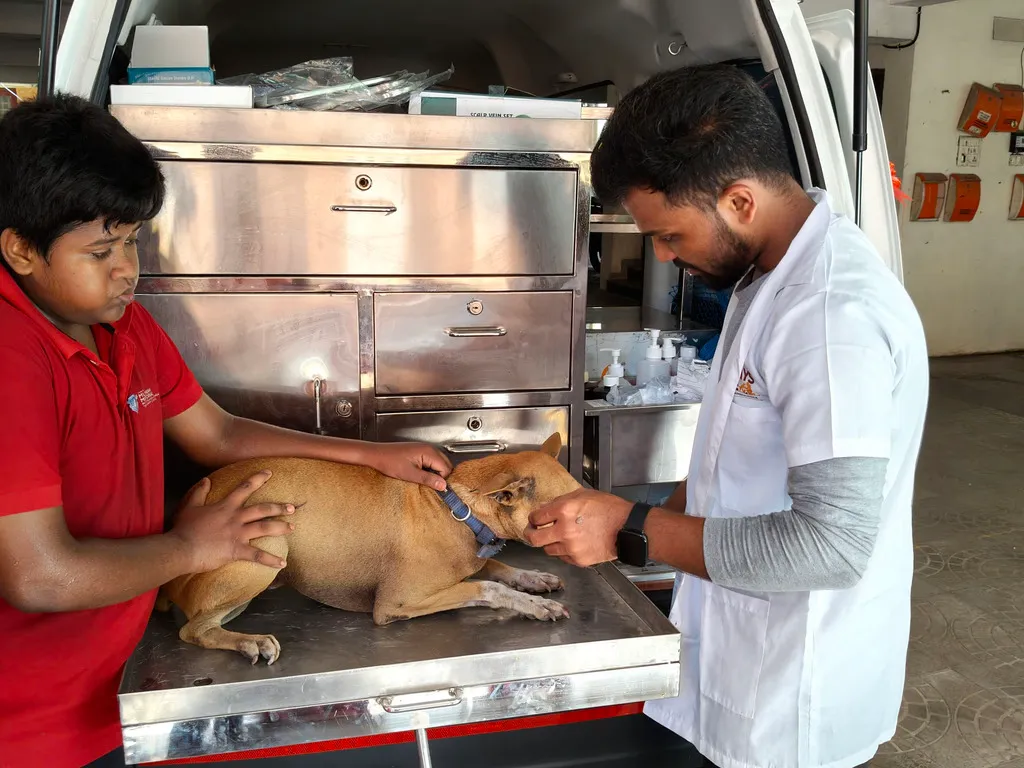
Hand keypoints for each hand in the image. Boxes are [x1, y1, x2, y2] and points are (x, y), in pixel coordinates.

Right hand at [172, 470, 294, 572]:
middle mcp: (235, 518)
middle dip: (279, 507)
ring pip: (265, 527)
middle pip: (262, 509)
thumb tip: (206, 479)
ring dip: (280, 527)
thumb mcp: (190, 506)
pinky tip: (282, 564)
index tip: (270, 473)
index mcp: (225, 506)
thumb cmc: (183, 528)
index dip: (258, 479)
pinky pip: (257, 555)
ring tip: (292, 528)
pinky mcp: (236, 550)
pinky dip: (271, 560)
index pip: (244, 488)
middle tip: (292, 507)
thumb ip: (199, 492)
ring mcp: (237, 534)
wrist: (180, 548)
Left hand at [365, 442, 452, 490]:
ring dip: (435, 474)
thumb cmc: (390, 462)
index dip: (443, 480)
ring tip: (424, 481)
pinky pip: (431, 462)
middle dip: (441, 477)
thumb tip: (444, 486)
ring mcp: (425, 449)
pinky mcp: (420, 452)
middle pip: (445, 465)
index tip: (437, 489)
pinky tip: (420, 476)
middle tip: (431, 487)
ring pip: (439, 464)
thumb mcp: (410, 474)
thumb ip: (428, 480)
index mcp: (429, 452)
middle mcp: (429, 448)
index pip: (446, 469)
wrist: (376, 455)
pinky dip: (429, 470)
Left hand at [524, 489, 632, 566]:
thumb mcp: (583, 495)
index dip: (533, 518)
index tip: (534, 519)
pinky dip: (564, 551)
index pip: (536, 517)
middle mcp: (564, 530)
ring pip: (548, 550)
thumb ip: (560, 501)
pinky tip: (572, 544)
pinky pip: (563, 557)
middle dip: (530, 534)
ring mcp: (571, 547)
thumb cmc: (608, 509)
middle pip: (534, 539)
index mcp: (564, 510)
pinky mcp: (579, 560)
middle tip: (532, 532)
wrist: (627, 528)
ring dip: (550, 543)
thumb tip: (544, 508)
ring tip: (558, 537)